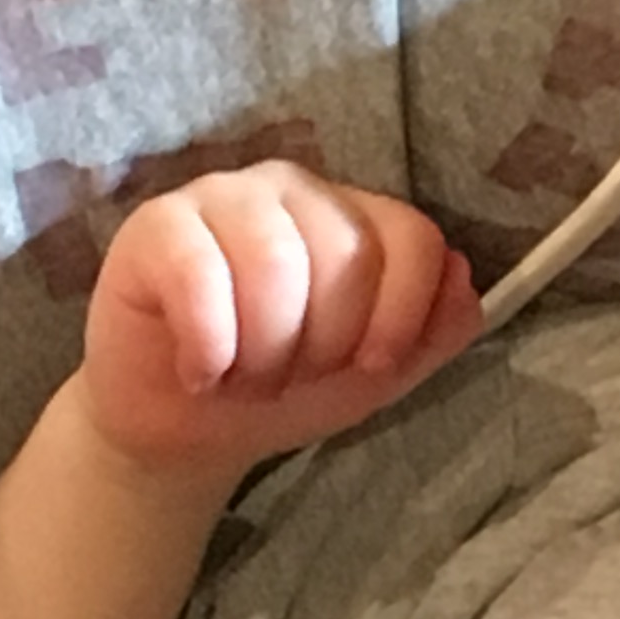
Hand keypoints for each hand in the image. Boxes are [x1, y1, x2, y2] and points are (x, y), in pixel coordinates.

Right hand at [82, 161, 478, 474]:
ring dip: (265, 352)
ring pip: (275, 263)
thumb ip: (434, 330)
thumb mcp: (373, 374)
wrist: (182, 428)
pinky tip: (201, 374)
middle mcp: (294, 190)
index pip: (413, 238)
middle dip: (324, 346)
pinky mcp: (157, 226)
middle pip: (345, 256)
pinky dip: (209, 345)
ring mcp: (222, 196)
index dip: (401, 315)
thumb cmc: (281, 385)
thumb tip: (462, 275)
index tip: (370, 367)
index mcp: (355, 216)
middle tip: (287, 378)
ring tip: (243, 380)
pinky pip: (199, 274)